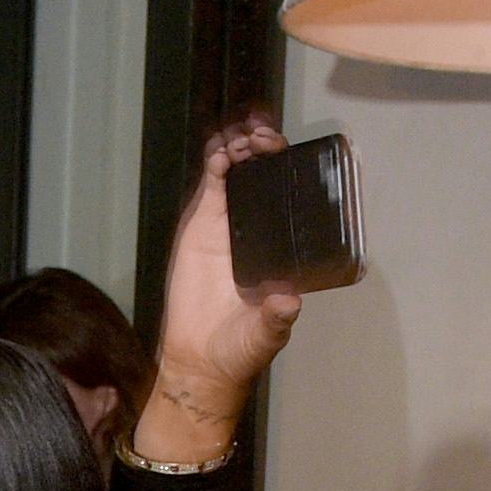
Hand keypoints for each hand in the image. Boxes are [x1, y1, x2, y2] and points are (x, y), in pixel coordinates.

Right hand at [138, 116, 304, 458]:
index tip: (285, 151)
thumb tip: (289, 301)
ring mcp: (229, 220)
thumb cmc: (241, 347)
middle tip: (262, 131)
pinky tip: (221, 148)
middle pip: (265, 170)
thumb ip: (277, 318)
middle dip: (265, 143)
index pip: (291, 192)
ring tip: (242, 132)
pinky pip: (211, 182)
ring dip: (241, 142)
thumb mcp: (266, 333)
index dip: (289, 166)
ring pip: (238, 167)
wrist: (200, 359)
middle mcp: (260, 225)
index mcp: (283, 243)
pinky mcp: (201, 223)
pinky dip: (216, 159)